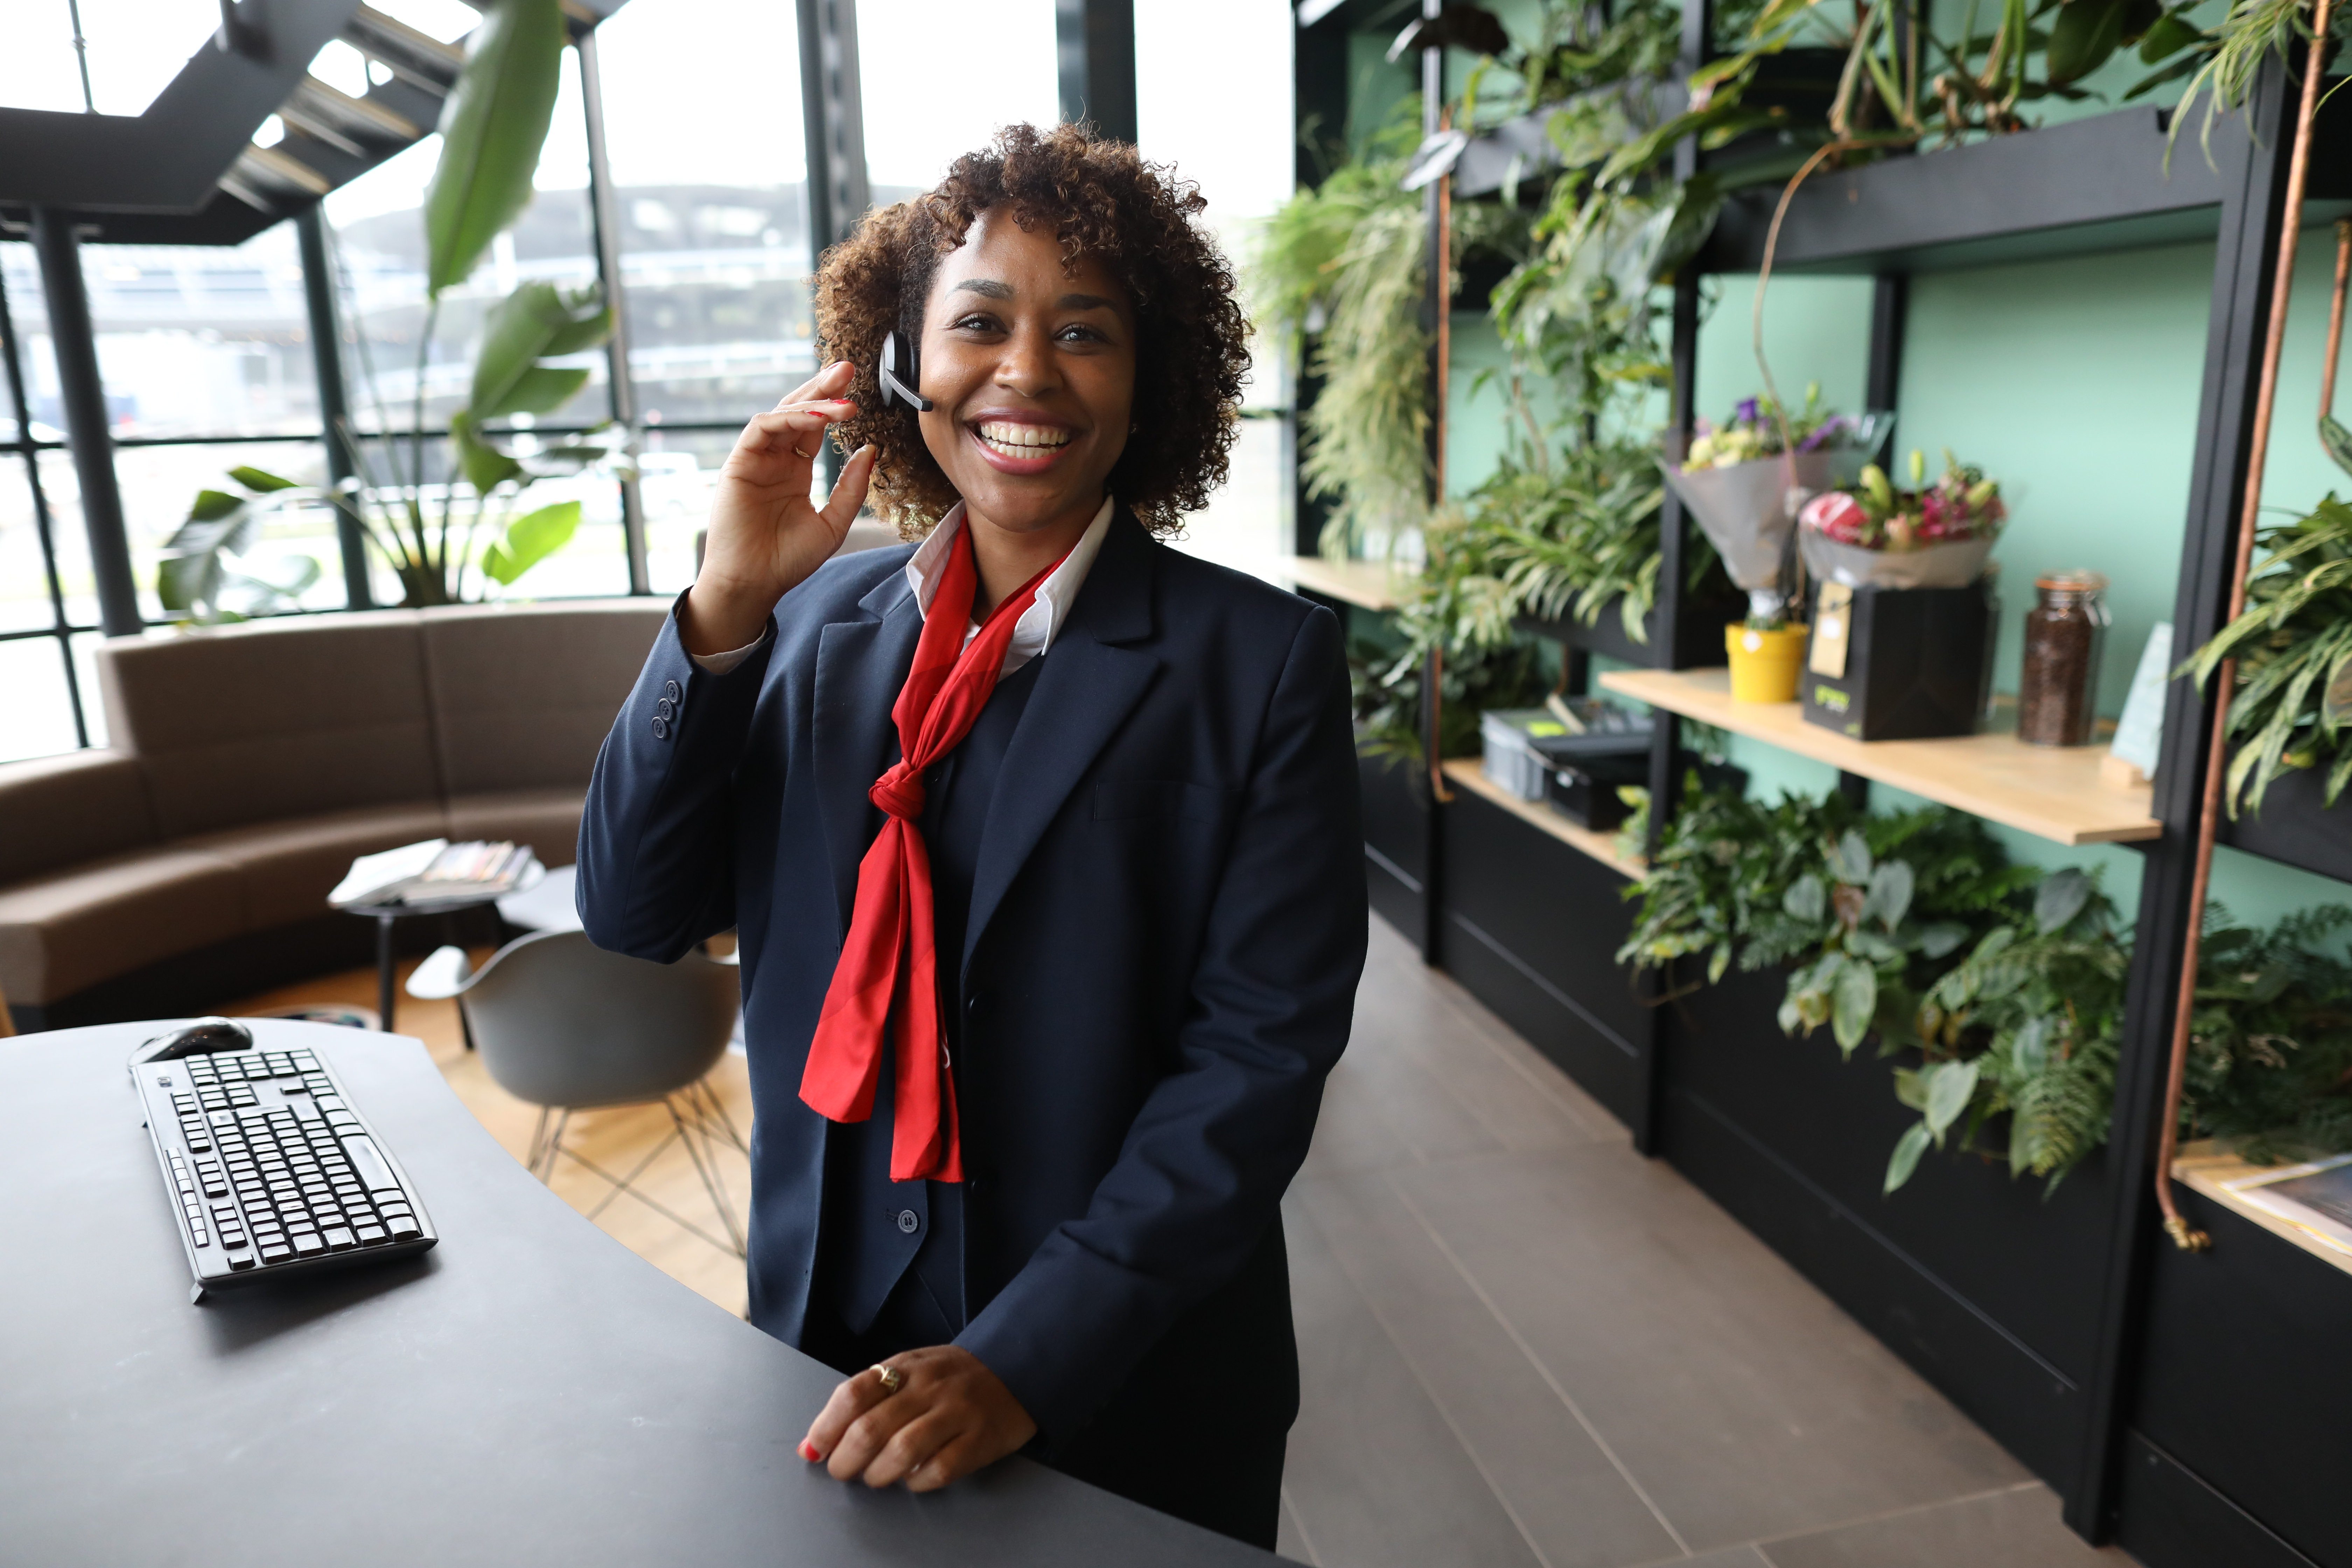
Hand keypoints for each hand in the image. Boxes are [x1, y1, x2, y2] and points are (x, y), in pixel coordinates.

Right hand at [682, 359, 878, 654]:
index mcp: (795, 471)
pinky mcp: (739, 463)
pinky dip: (788, 418)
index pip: (815, 428)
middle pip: (799, 411)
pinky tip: (815, 418)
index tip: (859, 393)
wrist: (753, 583)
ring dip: (812, 401)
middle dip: (822, 388)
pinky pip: (762, 428)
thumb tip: (871, 449)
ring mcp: (756, 459)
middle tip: (848, 368)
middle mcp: (775, 459)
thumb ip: (852, 487)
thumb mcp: (833, 523)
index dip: (835, 407)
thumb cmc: (788, 560)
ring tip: (842, 397)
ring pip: (781, 414)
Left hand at [799, 1345, 1037, 1491]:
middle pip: (870, 1429)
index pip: (853, 1394)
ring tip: (876, 1477)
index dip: (826, 1427)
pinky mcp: (980, 1440)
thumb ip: (867, 1399)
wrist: (1018, 1367)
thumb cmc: (952, 1377)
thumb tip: (814, 1443)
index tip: (814, 1450)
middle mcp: (929, 1387)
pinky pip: (938, 1470)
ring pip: (901, 1451)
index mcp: (906, 1367)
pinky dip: (916, 1482)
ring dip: (877, 1474)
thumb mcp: (910, 1371)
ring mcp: (957, 1413)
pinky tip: (912, 1478)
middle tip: (843, 1471)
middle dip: (845, 1460)